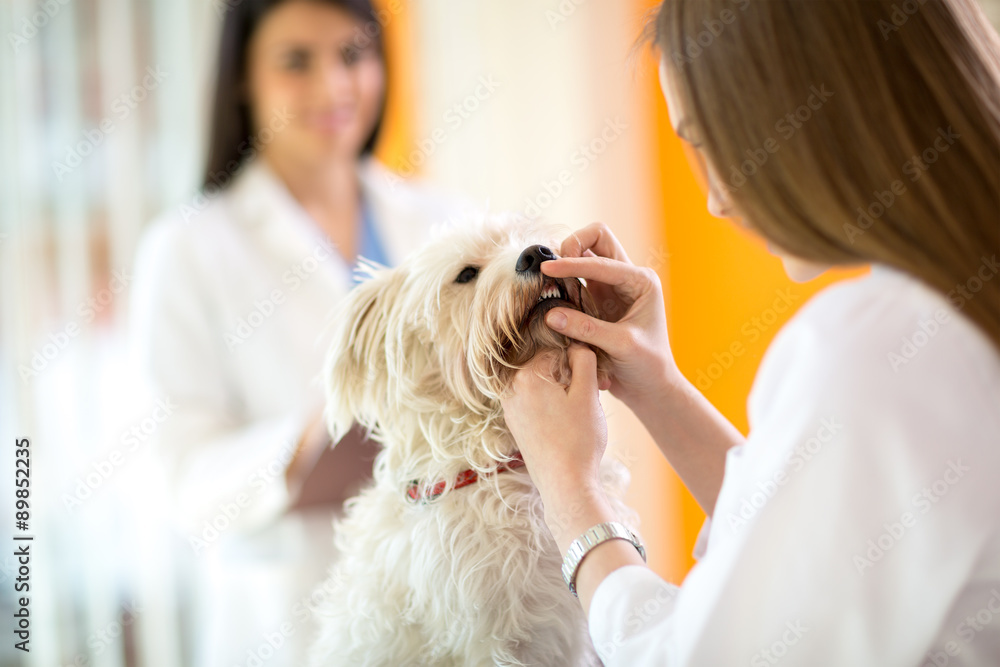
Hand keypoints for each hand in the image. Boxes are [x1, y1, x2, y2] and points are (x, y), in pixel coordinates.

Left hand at [500, 344, 607, 507]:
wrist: (565, 484)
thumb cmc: (579, 440)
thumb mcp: (589, 394)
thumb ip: (583, 360)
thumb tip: (576, 345)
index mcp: (528, 375)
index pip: (558, 351)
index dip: (579, 363)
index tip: (593, 382)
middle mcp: (512, 389)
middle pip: (546, 367)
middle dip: (568, 377)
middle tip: (590, 396)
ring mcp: (510, 407)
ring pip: (541, 385)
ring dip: (560, 391)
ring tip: (578, 412)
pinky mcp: (514, 424)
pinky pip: (534, 401)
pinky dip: (550, 405)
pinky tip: (565, 423)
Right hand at [542, 223, 679, 410]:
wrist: (651, 387)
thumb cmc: (647, 366)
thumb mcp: (620, 346)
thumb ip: (587, 328)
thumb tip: (550, 314)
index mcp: (641, 281)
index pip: (601, 260)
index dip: (572, 264)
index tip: (547, 269)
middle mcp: (627, 278)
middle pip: (596, 238)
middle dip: (573, 245)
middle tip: (553, 268)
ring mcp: (610, 287)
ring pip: (584, 254)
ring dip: (565, 262)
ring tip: (547, 280)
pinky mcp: (596, 300)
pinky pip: (575, 278)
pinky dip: (562, 280)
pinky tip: (550, 293)